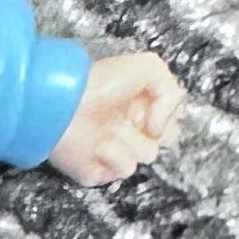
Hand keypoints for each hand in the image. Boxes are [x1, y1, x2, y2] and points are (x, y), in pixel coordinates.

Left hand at [47, 48, 183, 189]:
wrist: (65, 106)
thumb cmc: (101, 83)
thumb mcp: (148, 68)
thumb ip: (172, 94)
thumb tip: (159, 129)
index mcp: (142, 106)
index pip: (172, 118)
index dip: (166, 113)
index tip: (152, 103)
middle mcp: (132, 130)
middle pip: (166, 139)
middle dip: (155, 128)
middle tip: (132, 117)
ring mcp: (117, 151)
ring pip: (148, 154)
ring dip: (131, 138)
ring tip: (109, 128)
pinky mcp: (103, 171)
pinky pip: (125, 169)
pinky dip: (115, 155)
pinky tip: (98, 145)